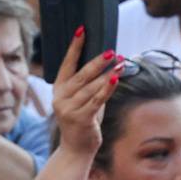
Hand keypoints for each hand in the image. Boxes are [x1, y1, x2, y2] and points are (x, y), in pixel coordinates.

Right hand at [51, 26, 121, 157]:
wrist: (76, 149)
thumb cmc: (82, 120)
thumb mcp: (82, 99)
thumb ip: (89, 83)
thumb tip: (107, 62)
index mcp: (59, 89)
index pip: (66, 63)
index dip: (74, 47)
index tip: (82, 30)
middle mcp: (60, 97)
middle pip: (81, 74)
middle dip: (98, 62)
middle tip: (112, 51)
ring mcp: (68, 109)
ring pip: (91, 87)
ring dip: (108, 74)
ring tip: (121, 64)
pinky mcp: (80, 118)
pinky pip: (96, 100)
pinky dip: (106, 89)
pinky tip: (115, 79)